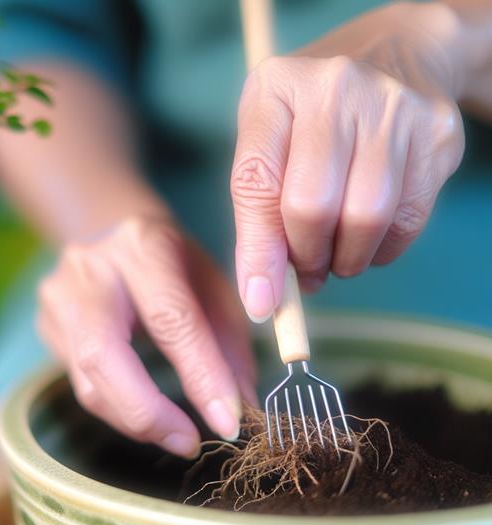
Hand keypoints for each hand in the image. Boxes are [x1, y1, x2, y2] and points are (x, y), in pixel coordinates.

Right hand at [36, 216, 256, 457]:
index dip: (200, 376)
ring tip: (175, 435)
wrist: (114, 236)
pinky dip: (118, 410)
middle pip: (102, 354)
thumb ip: (230, 347)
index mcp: (142, 245)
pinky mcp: (44, 325)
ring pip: (86, 381)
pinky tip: (146, 414)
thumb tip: (240, 411)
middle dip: (148, 412)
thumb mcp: (215, 288)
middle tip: (188, 443)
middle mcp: (89, 267)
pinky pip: (80, 385)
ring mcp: (57, 296)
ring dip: (134, 420)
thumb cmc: (175, 266)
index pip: (169, 319)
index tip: (228, 422)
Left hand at [231, 2, 465, 321]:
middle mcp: (335, 88)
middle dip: (305, 256)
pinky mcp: (437, 134)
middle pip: (312, 206)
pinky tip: (367, 239)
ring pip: (365, 218)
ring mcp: (393, 108)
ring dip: (345, 258)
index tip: (261, 302)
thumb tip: (262, 298)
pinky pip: (408, 219)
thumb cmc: (311, 113)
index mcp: (276, 88)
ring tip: (334, 256)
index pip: (257, 183)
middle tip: (304, 268)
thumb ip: (256, 207)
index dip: (258, 251)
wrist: (395, 52)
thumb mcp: (268, 136)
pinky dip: (382, 248)